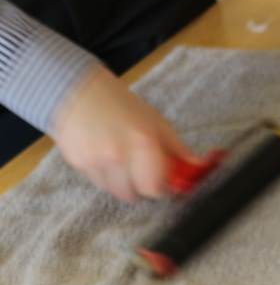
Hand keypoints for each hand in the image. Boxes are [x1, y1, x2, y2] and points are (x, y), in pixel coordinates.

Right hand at [50, 67, 203, 201]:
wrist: (76, 89)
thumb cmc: (119, 104)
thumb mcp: (156, 123)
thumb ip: (177, 149)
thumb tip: (198, 168)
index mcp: (142, 143)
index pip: (155, 189)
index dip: (159, 188)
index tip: (161, 182)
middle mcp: (117, 155)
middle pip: (133, 195)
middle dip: (140, 187)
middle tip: (141, 171)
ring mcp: (94, 160)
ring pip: (114, 190)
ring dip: (121, 182)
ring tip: (120, 160)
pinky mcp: (76, 162)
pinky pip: (96, 181)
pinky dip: (103, 174)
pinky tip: (103, 154)